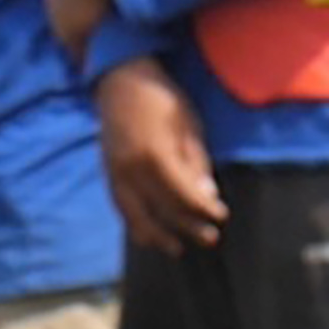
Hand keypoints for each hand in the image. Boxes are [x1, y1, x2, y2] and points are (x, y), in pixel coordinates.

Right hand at [95, 59, 226, 253]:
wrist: (121, 80)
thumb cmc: (162, 99)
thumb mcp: (189, 126)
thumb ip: (196, 163)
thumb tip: (207, 196)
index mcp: (156, 155)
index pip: (184, 195)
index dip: (204, 209)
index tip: (221, 216)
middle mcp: (132, 169)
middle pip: (162, 210)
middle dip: (188, 227)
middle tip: (210, 238)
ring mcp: (115, 172)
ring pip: (136, 216)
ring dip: (157, 235)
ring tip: (175, 248)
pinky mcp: (108, 172)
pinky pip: (120, 206)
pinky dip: (134, 223)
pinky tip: (147, 234)